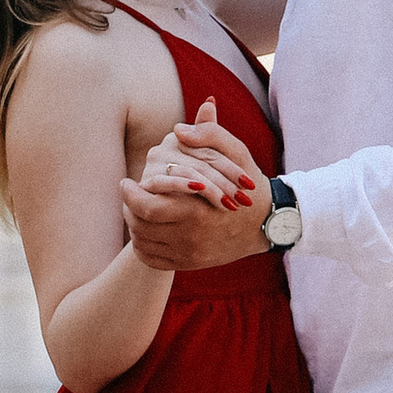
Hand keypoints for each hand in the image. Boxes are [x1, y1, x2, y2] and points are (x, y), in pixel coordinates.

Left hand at [121, 120, 274, 275]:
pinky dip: (142, 246)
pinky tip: (145, 229)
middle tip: (128, 194)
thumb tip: (179, 128)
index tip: (125, 182)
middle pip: (140, 227)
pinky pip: (153, 260)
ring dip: (133, 225)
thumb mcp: (236, 153)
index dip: (129, 194)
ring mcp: (190, 254)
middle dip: (128, 208)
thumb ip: (209, 134)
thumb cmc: (248, 183)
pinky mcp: (190, 264)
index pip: (146, 207)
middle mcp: (191, 238)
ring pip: (143, 244)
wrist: (267, 222)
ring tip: (135, 208)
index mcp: (197, 210)